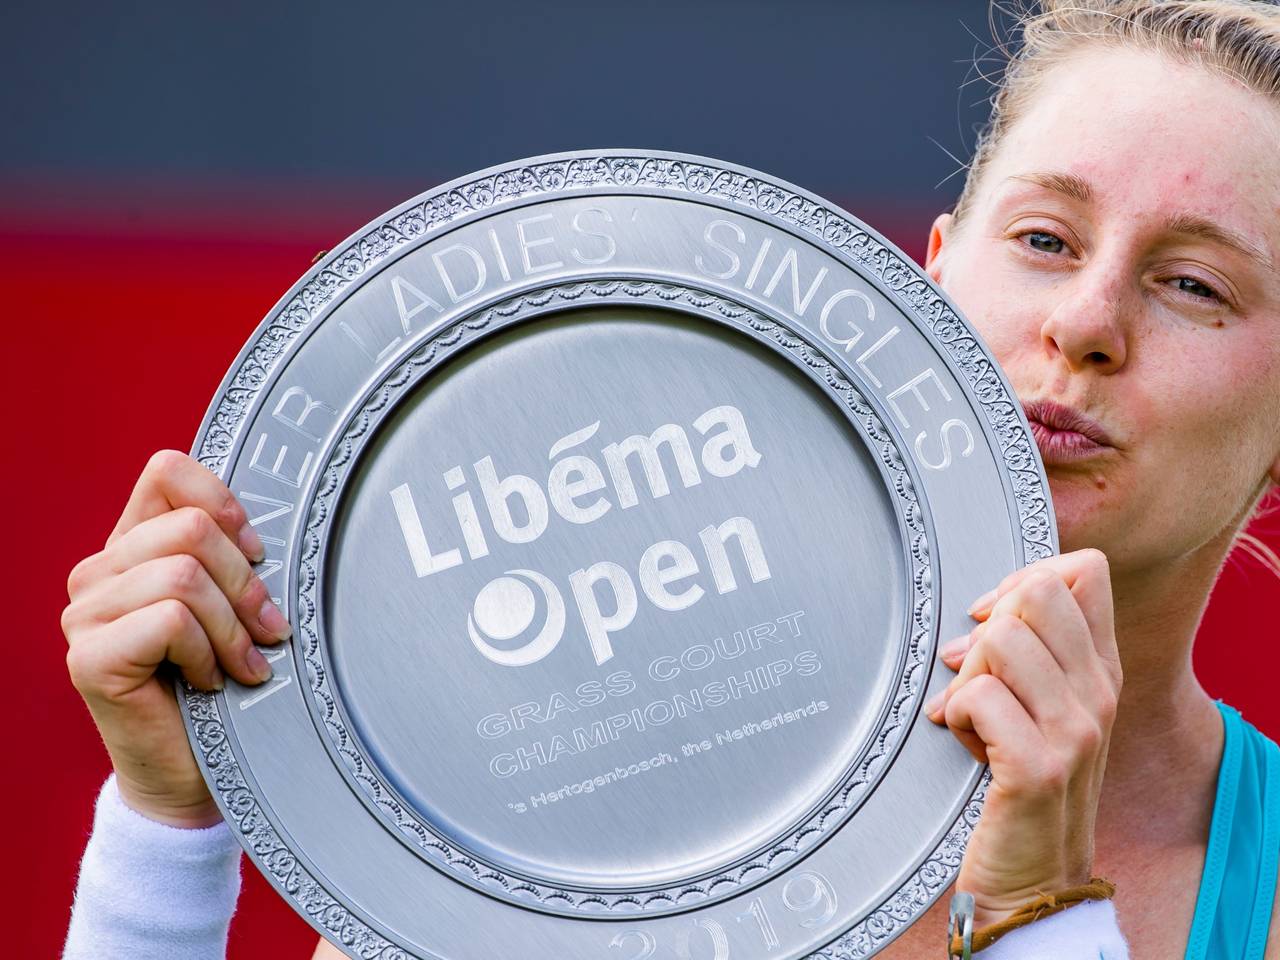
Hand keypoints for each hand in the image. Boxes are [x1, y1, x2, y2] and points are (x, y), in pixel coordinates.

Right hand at [62, 450, 291, 827]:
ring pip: (183, 575)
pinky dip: (208, 652)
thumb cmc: (225, 688)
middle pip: (190, 528)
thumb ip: (235, 557)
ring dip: (231, 627)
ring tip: (242, 664)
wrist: (196, 775)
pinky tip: (212, 682)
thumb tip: (279, 525)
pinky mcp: (88, 658)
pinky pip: (169, 620)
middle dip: (246, 583)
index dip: (224, 502)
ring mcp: (84, 615)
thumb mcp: (237, 606)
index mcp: (132, 547)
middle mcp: (98, 574)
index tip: (260, 553)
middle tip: (266, 630)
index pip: (167, 471)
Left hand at [923, 548, 1122, 923]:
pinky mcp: (1039, 766)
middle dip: (989, 626)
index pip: (1085, 570)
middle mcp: (1098, 693)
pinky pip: (978, 696)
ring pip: (1001, 639)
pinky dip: (954, 714)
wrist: (1034, 880)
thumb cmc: (1021, 784)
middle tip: (978, 676)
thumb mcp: (1038, 708)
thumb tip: (977, 615)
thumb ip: (1025, 653)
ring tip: (973, 718)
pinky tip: (965, 743)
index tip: (991, 620)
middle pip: (1037, 592)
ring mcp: (1076, 731)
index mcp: (1101, 670)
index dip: (1024, 577)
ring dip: (968, 676)